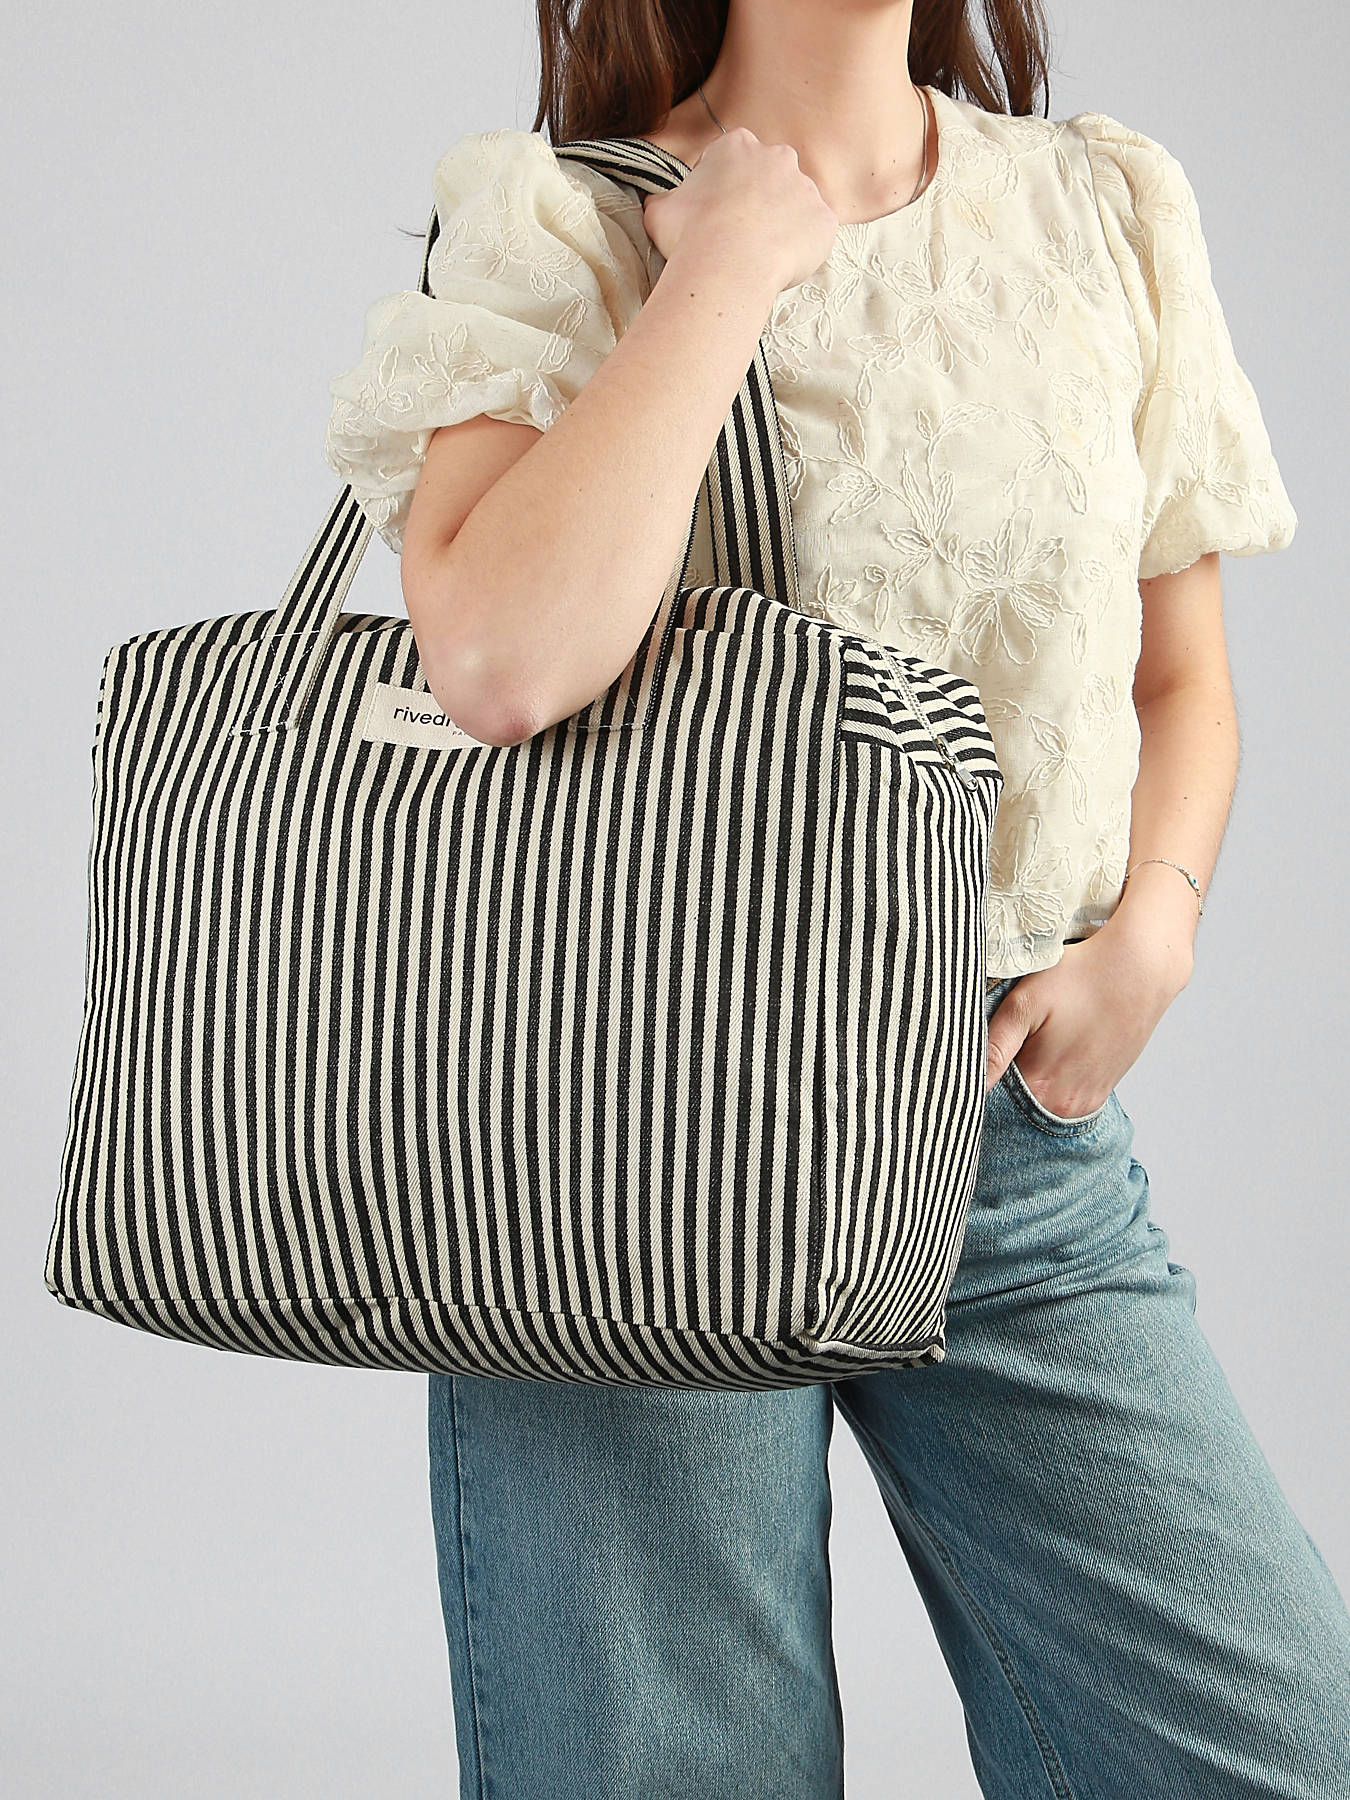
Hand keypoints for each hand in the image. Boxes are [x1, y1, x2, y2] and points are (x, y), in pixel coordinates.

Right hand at [642, 127, 838, 295]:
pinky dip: (803, 248)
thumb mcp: (659, 211)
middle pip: (770, 177)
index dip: (721, 190)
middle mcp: (777, 157)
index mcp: (737, 146)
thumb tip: (659, 204)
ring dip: (782, 225)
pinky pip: (816, 233)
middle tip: (741, 236)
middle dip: (759, 202)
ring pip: (796, 205)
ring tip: (761, 255)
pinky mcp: (824, 219)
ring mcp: (806, 187)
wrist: (728, 268)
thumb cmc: (690, 236)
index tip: (714, 215)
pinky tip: (781, 264)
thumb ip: (664, 200)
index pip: (731, 161)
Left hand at [984, 924, 1192, 1109]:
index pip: (989, 1100)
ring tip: (1039, 1042)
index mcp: (1040, 1087)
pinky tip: (1056, 1050)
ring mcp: (1086, 1102)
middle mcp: (1064, 1106)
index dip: (976, 1080)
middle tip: (1013, 1040)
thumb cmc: (1080, 977)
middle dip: (1002, 1082)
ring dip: (1028, 1081)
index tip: (976, 1057)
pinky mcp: (1100, 1092)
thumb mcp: (1025, 1002)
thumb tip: (971, 1082)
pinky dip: (1051, 1081)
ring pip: (1038, 1102)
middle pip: (1014, 1104)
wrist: (1140, 969)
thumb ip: (994, 1046)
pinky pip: (1062, 1097)